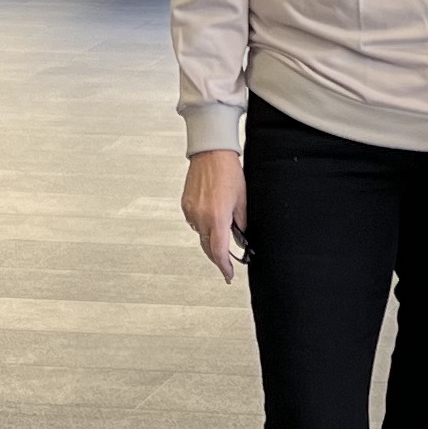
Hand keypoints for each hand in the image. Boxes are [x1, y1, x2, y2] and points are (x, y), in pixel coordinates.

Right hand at [181, 151, 247, 283]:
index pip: (219, 252)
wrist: (211, 153)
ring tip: (221, 228)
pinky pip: (194, 222)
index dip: (224, 267)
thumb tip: (240, 237)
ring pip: (200, 235)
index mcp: (217, 218)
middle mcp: (201, 217)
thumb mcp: (242, 200)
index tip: (228, 275)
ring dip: (210, 238)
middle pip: (208, 248)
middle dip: (217, 257)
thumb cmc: (228, 172)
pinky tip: (211, 216)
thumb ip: (240, 222)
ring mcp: (191, 212)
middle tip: (227, 261)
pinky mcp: (185, 205)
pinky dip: (203, 225)